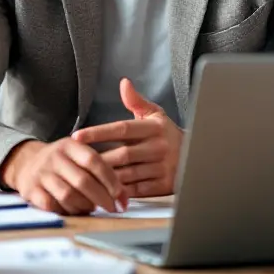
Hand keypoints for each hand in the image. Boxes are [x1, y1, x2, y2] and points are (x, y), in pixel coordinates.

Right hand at [0, 138, 125, 215]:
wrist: (26, 162)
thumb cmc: (62, 163)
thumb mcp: (78, 155)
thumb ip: (100, 169)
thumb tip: (124, 196)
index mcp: (70, 145)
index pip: (94, 161)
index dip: (111, 181)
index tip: (123, 198)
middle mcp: (54, 157)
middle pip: (83, 181)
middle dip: (102, 198)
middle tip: (113, 208)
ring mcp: (41, 174)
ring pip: (68, 195)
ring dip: (84, 206)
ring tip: (92, 208)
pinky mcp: (31, 190)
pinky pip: (52, 206)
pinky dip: (66, 211)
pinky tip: (74, 212)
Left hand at [72, 79, 183, 197]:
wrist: (197, 155)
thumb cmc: (167, 133)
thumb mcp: (155, 114)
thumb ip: (136, 101)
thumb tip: (124, 83)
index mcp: (155, 127)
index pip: (121, 128)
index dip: (98, 132)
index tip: (76, 136)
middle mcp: (159, 146)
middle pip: (122, 154)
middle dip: (99, 159)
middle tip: (77, 162)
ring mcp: (163, 167)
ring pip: (127, 174)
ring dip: (106, 176)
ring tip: (86, 176)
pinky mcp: (164, 185)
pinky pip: (137, 190)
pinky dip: (120, 190)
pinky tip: (105, 189)